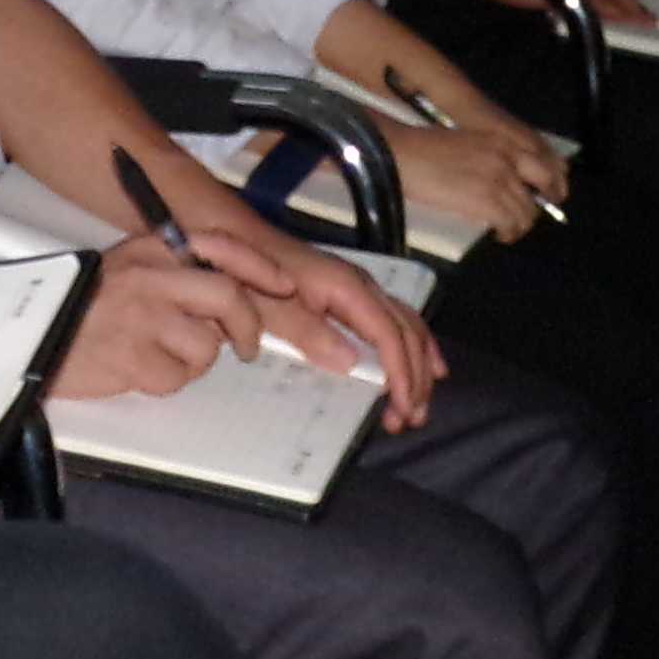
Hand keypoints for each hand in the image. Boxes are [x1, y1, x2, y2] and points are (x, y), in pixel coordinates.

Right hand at [53, 242, 263, 399]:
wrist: (29, 333)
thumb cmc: (81, 304)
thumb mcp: (129, 268)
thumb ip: (176, 272)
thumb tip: (231, 295)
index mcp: (151, 249)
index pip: (219, 246)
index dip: (259, 266)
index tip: (283, 286)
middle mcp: (152, 277)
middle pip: (227, 298)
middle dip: (247, 328)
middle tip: (246, 347)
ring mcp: (144, 318)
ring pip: (207, 346)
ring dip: (196, 360)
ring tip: (165, 357)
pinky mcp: (134, 359)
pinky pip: (177, 379)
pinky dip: (167, 381)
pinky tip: (141, 370)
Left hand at [205, 224, 442, 429]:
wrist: (237, 240)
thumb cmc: (249, 276)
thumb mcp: (269, 309)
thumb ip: (308, 332)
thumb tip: (351, 362)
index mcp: (346, 288)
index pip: (389, 334)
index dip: (401, 373)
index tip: (403, 409)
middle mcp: (362, 285)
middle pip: (406, 331)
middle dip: (415, 376)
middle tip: (411, 418)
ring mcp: (359, 287)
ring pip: (406, 325)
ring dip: (418, 365)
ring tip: (417, 405)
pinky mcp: (351, 293)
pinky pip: (394, 319)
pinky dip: (411, 345)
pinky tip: (421, 365)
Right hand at [394, 123, 547, 242]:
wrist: (402, 155)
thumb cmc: (423, 149)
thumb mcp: (466, 142)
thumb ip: (488, 156)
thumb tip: (500, 180)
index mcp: (501, 141)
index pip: (541, 161)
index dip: (549, 181)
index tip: (547, 194)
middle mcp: (507, 157)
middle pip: (545, 183)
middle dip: (543, 202)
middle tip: (529, 217)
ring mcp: (499, 179)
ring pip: (527, 210)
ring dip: (520, 224)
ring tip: (507, 230)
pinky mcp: (487, 201)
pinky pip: (510, 223)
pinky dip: (508, 233)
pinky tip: (499, 236)